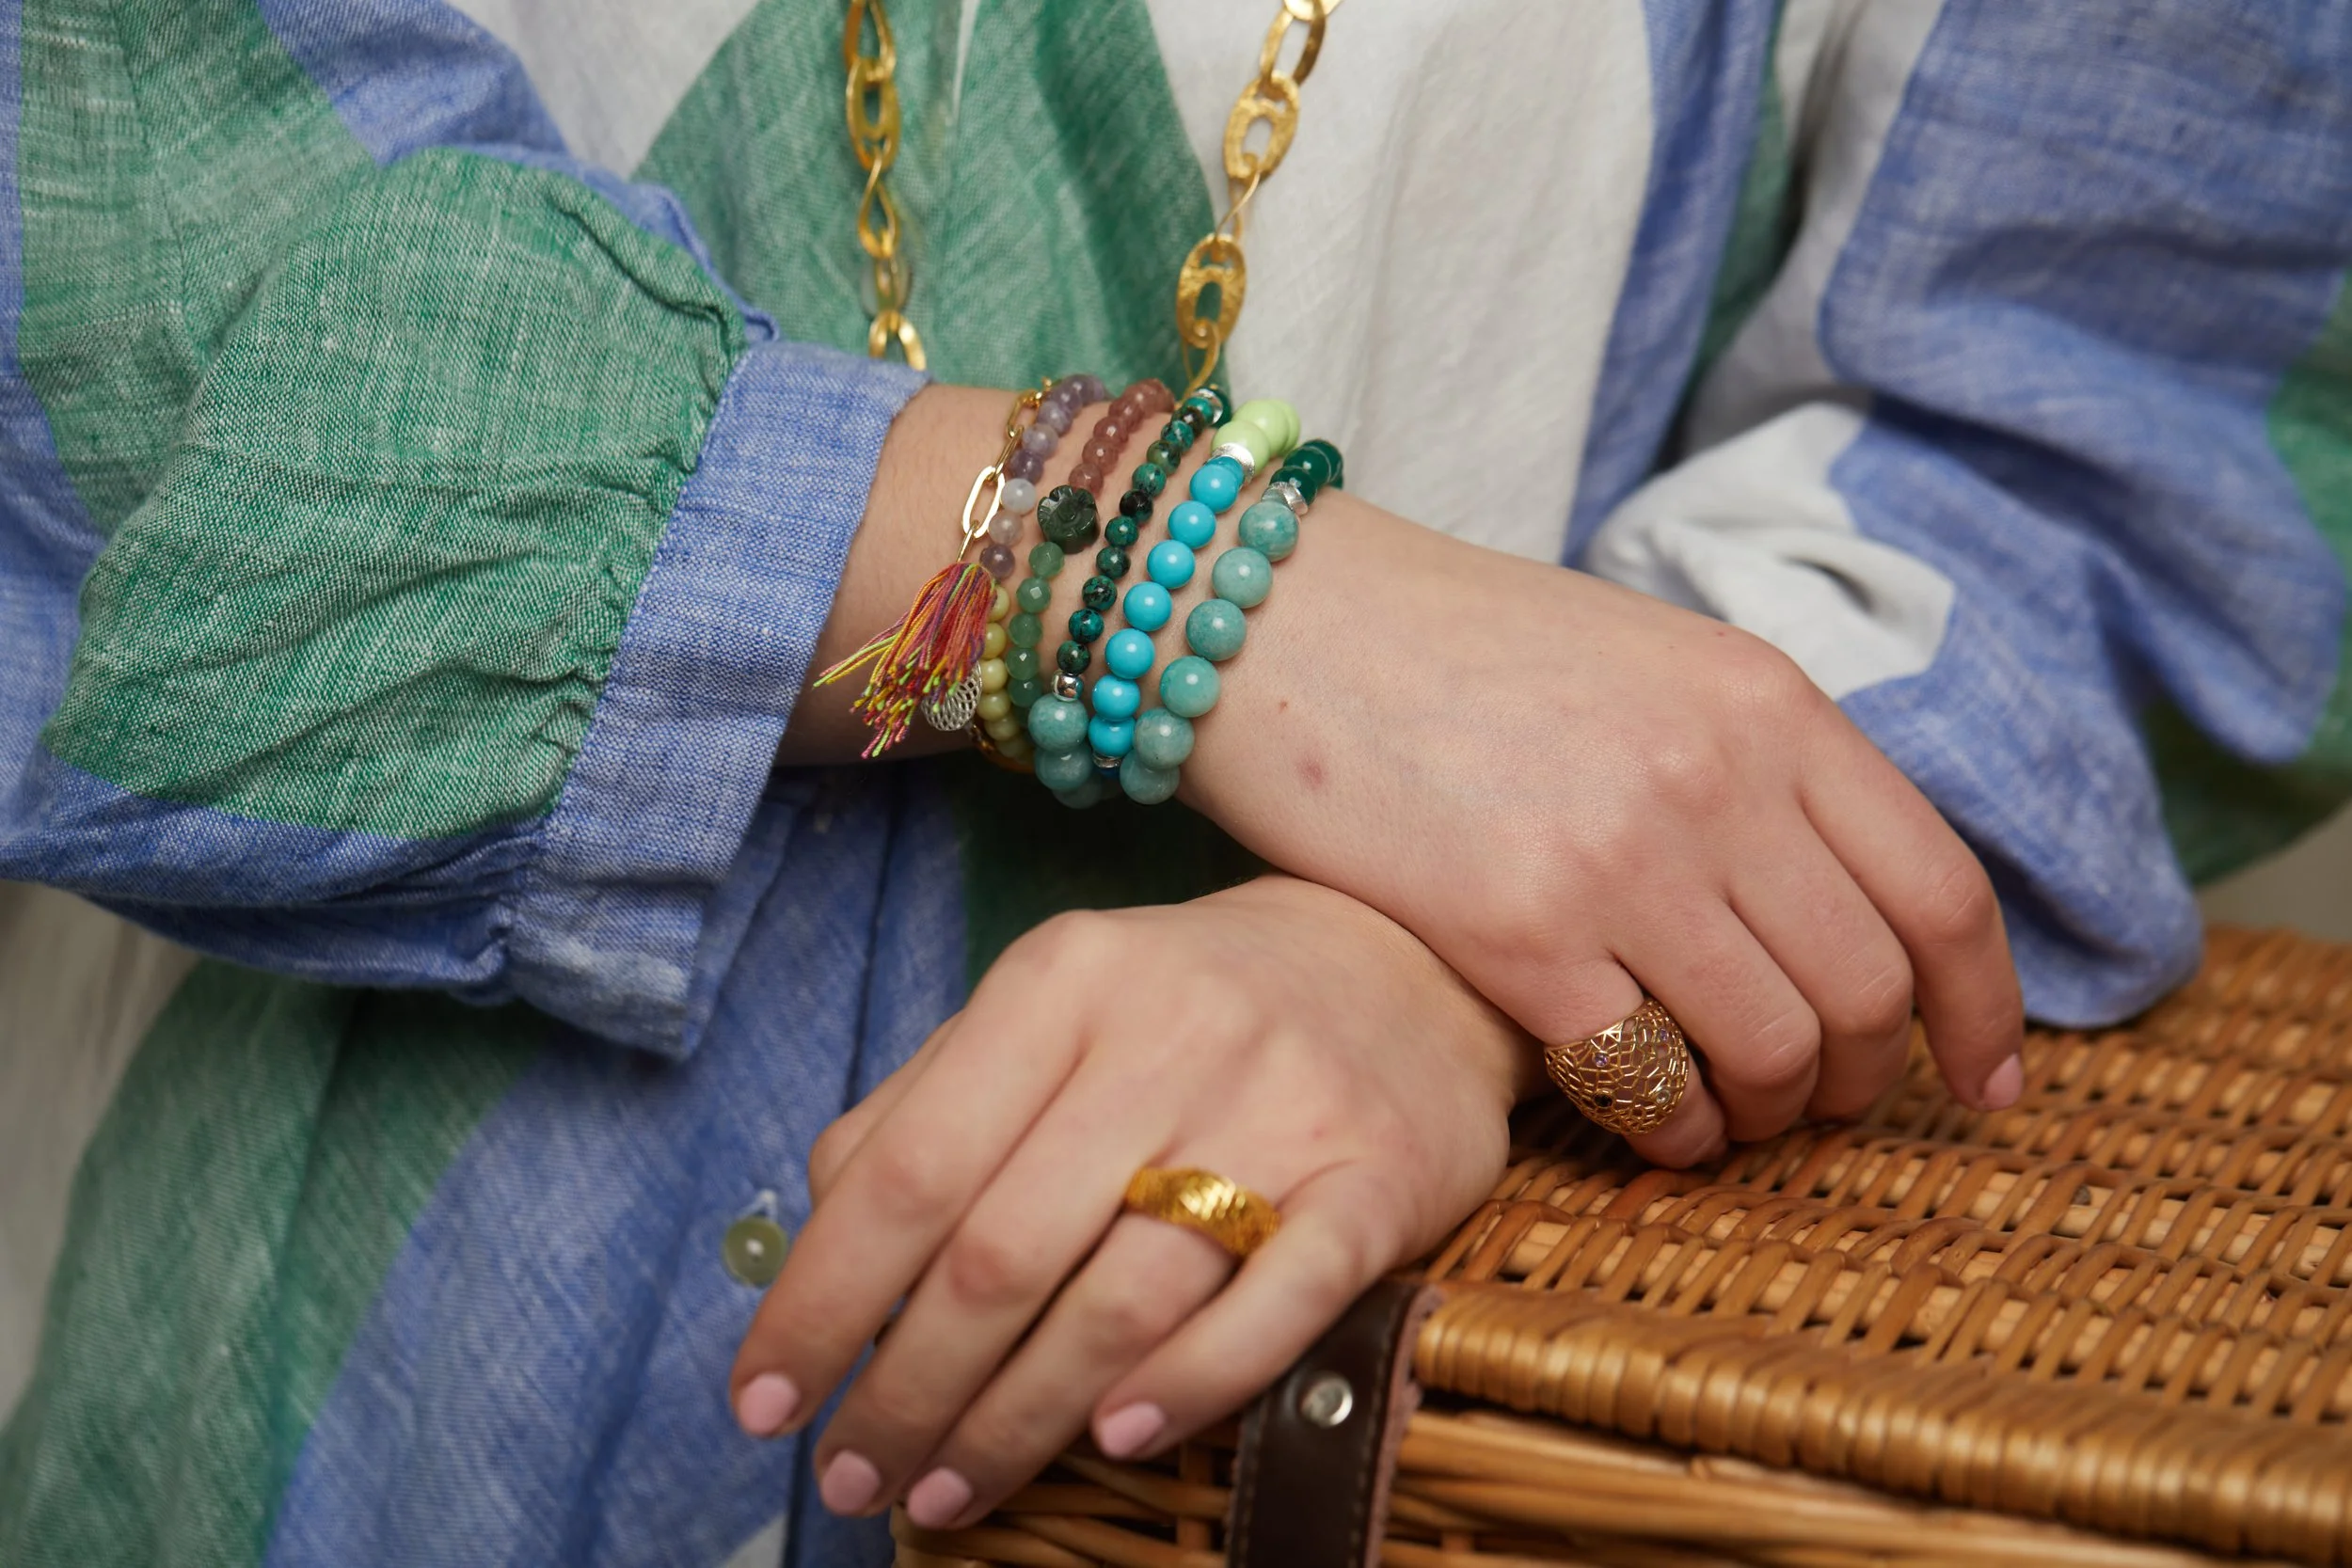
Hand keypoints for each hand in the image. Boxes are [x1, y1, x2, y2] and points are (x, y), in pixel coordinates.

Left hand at [727, 877, 1528, 1529]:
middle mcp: (1168, 1033)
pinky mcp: (1378, 1181)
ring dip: (1018, 1419)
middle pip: (1002, 1252)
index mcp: (1062, 981)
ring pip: (1121, 1298)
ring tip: (948, 1489)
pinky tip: (1109, 1440)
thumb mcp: (1048, 1007)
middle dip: (908, 1389)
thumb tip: (823, 1232)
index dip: (821, 1302)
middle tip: (855, 1475)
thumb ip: (929, 1101)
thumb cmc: (1185, 1006)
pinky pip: (1271, 1308)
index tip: (765, 1401)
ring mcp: (1281, 1110)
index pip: (909, 1169)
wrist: (1405, 959)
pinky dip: (1185, 1387)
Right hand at [1182, 499, 2024, 1164]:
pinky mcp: (1514, 930)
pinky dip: (1670, 1128)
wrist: (1283, 619)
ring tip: (1726, 1116)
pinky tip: (1650, 1124)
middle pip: (1867, 989)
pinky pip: (1643, 1078)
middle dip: (1861, 1079)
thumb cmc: (1458, 647)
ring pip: (1771, 1048)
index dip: (1985, 1010)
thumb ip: (1759, 765)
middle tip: (1820, 1104)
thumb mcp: (1651, 662)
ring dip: (1766, 1114)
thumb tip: (1841, 905)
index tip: (1984, 1082)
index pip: (1941, 889)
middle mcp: (1714, 777)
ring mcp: (1618, 856)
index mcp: (1766, 701)